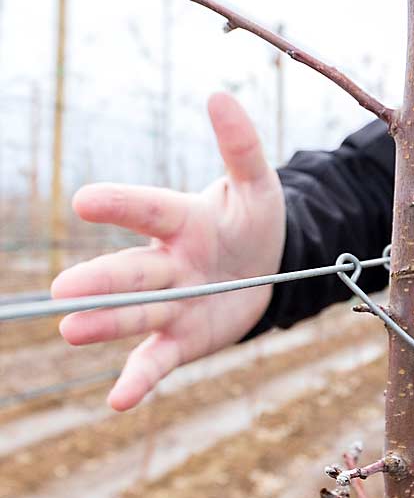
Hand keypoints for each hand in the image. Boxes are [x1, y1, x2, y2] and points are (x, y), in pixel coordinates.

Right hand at [51, 92, 285, 411]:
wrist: (267, 270)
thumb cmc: (252, 221)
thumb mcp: (258, 185)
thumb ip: (241, 146)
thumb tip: (219, 96)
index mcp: (183, 220)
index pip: (150, 210)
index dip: (121, 205)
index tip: (84, 200)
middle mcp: (167, 263)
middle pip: (133, 272)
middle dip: (101, 281)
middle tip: (63, 289)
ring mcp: (171, 304)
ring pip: (136, 315)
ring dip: (105, 325)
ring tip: (69, 330)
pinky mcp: (180, 340)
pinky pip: (157, 360)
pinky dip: (138, 380)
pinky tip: (117, 401)